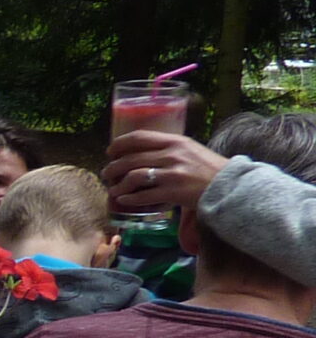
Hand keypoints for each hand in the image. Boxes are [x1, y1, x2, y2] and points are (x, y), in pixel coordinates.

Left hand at [103, 131, 224, 214]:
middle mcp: (172, 155)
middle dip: (113, 167)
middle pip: (131, 158)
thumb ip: (169, 149)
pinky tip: (124, 200)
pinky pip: (143, 195)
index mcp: (175, 141)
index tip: (110, 151)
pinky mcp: (173, 192)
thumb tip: (144, 152)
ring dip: (118, 184)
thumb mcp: (191, 150)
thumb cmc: (210, 169)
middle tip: (107, 174)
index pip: (139, 137)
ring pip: (133, 177)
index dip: (120, 144)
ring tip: (113, 189)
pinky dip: (130, 198)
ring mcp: (172, 174)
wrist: (230, 186)